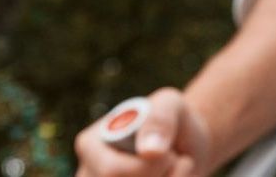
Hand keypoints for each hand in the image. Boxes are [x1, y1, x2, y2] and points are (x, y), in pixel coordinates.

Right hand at [74, 87, 211, 176]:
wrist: (186, 149)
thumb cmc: (174, 121)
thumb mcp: (171, 106)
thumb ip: (161, 118)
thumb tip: (149, 151)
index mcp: (90, 146)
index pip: (110, 172)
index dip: (148, 169)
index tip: (171, 154)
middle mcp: (88, 175)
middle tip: (177, 163)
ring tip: (177, 172)